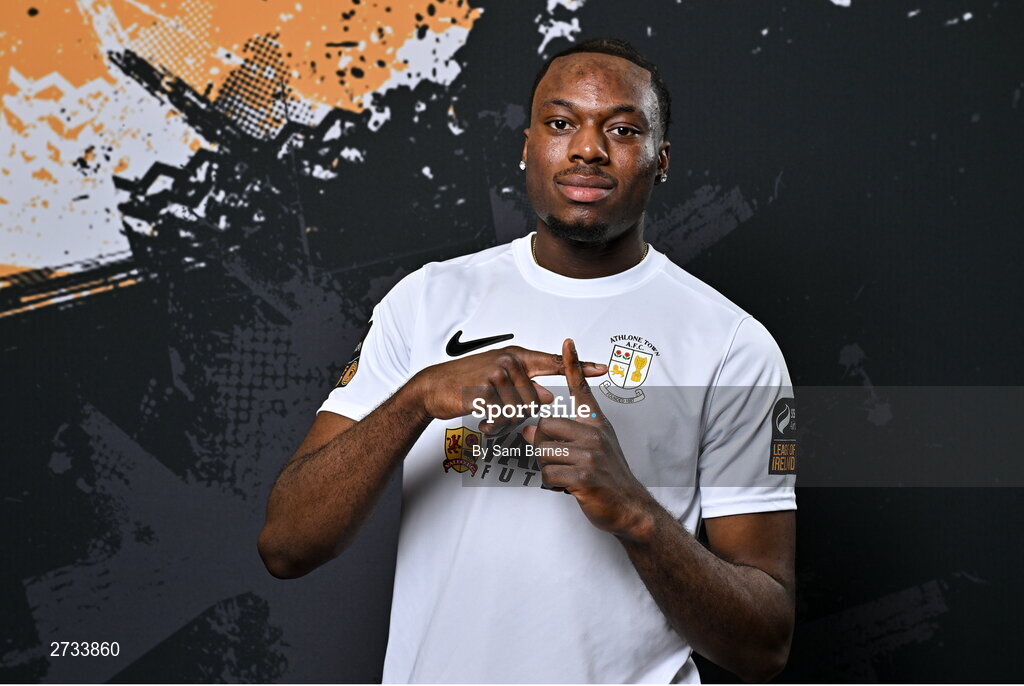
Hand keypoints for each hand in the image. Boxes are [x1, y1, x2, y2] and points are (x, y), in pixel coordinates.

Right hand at [407, 345, 606, 433]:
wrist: (434, 386)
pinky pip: (501, 414)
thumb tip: (548, 397)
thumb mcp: (500, 381)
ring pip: (519, 408)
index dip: (580, 366)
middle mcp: (510, 361)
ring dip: (504, 418)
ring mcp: (496, 373)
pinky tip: (483, 418)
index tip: (603, 368)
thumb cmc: (468, 383)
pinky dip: (493, 422)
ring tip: (489, 413)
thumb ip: (525, 387)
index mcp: (517, 357)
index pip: (555, 362)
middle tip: (500, 409)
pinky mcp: (484, 388)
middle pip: (534, 398)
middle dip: (519, 411)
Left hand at [522, 338, 653, 538]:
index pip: (582, 390)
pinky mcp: (585, 476)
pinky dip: (553, 484)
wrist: (630, 507)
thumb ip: (564, 436)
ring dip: (548, 467)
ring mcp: (591, 454)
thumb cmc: (609, 478)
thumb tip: (529, 429)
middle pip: (545, 426)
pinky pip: (548, 473)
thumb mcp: (594, 448)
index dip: (573, 365)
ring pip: (543, 451)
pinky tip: (569, 487)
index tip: (568, 342)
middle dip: (542, 446)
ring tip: (567, 475)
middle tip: (558, 461)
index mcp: (596, 424)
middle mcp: (594, 434)